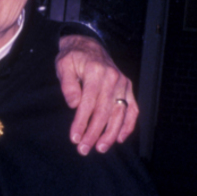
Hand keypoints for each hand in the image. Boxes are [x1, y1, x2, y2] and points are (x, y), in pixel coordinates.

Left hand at [55, 35, 137, 154]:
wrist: (88, 46)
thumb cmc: (73, 58)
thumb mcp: (64, 65)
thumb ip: (68, 85)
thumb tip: (74, 104)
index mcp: (97, 72)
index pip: (89, 103)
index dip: (81, 122)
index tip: (74, 138)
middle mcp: (113, 78)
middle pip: (105, 111)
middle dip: (94, 133)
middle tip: (83, 149)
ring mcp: (123, 84)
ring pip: (120, 113)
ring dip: (111, 133)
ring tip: (100, 148)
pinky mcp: (128, 88)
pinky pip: (133, 109)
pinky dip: (128, 125)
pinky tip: (120, 139)